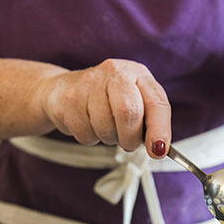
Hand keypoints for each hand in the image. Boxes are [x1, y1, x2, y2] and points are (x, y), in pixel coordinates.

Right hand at [41, 59, 171, 157]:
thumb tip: (159, 148)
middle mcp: (115, 72)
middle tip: (127, 142)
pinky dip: (90, 138)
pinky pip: (86, 134)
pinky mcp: (69, 99)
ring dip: (108, 138)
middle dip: (130, 137)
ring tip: (104, 127)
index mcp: (137, 73)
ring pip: (106, 128)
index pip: (157, 102)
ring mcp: (89, 83)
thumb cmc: (107, 101)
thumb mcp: (135, 104)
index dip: (160, 130)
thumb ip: (150, 123)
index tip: (158, 150)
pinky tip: (87, 124)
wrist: (63, 90)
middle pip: (129, 113)